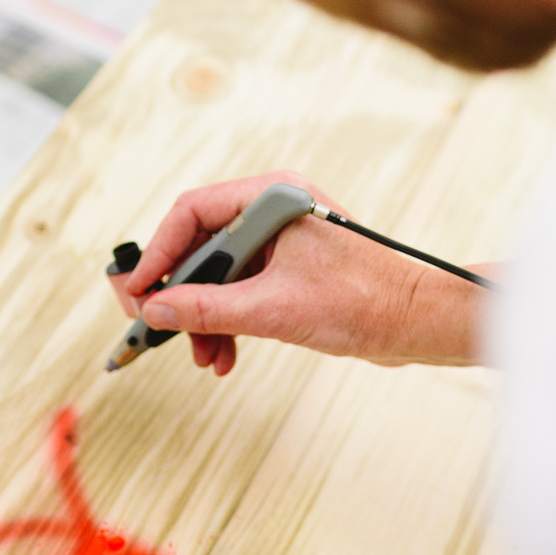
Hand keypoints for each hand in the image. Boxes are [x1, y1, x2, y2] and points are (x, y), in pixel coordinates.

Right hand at [109, 171, 493, 375]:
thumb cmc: (364, 302)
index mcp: (272, 197)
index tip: (135, 294)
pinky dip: (230, 321)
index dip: (157, 256)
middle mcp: (274, 210)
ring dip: (205, 317)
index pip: (190, 214)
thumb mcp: (272, 310)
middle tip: (156, 330)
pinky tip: (225, 355)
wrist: (420, 322)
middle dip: (181, 296)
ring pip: (221, 274)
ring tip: (204, 357)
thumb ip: (206, 309)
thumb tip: (154, 311)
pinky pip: (244, 289)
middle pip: (201, 246)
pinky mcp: (293, 268)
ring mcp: (283, 239)